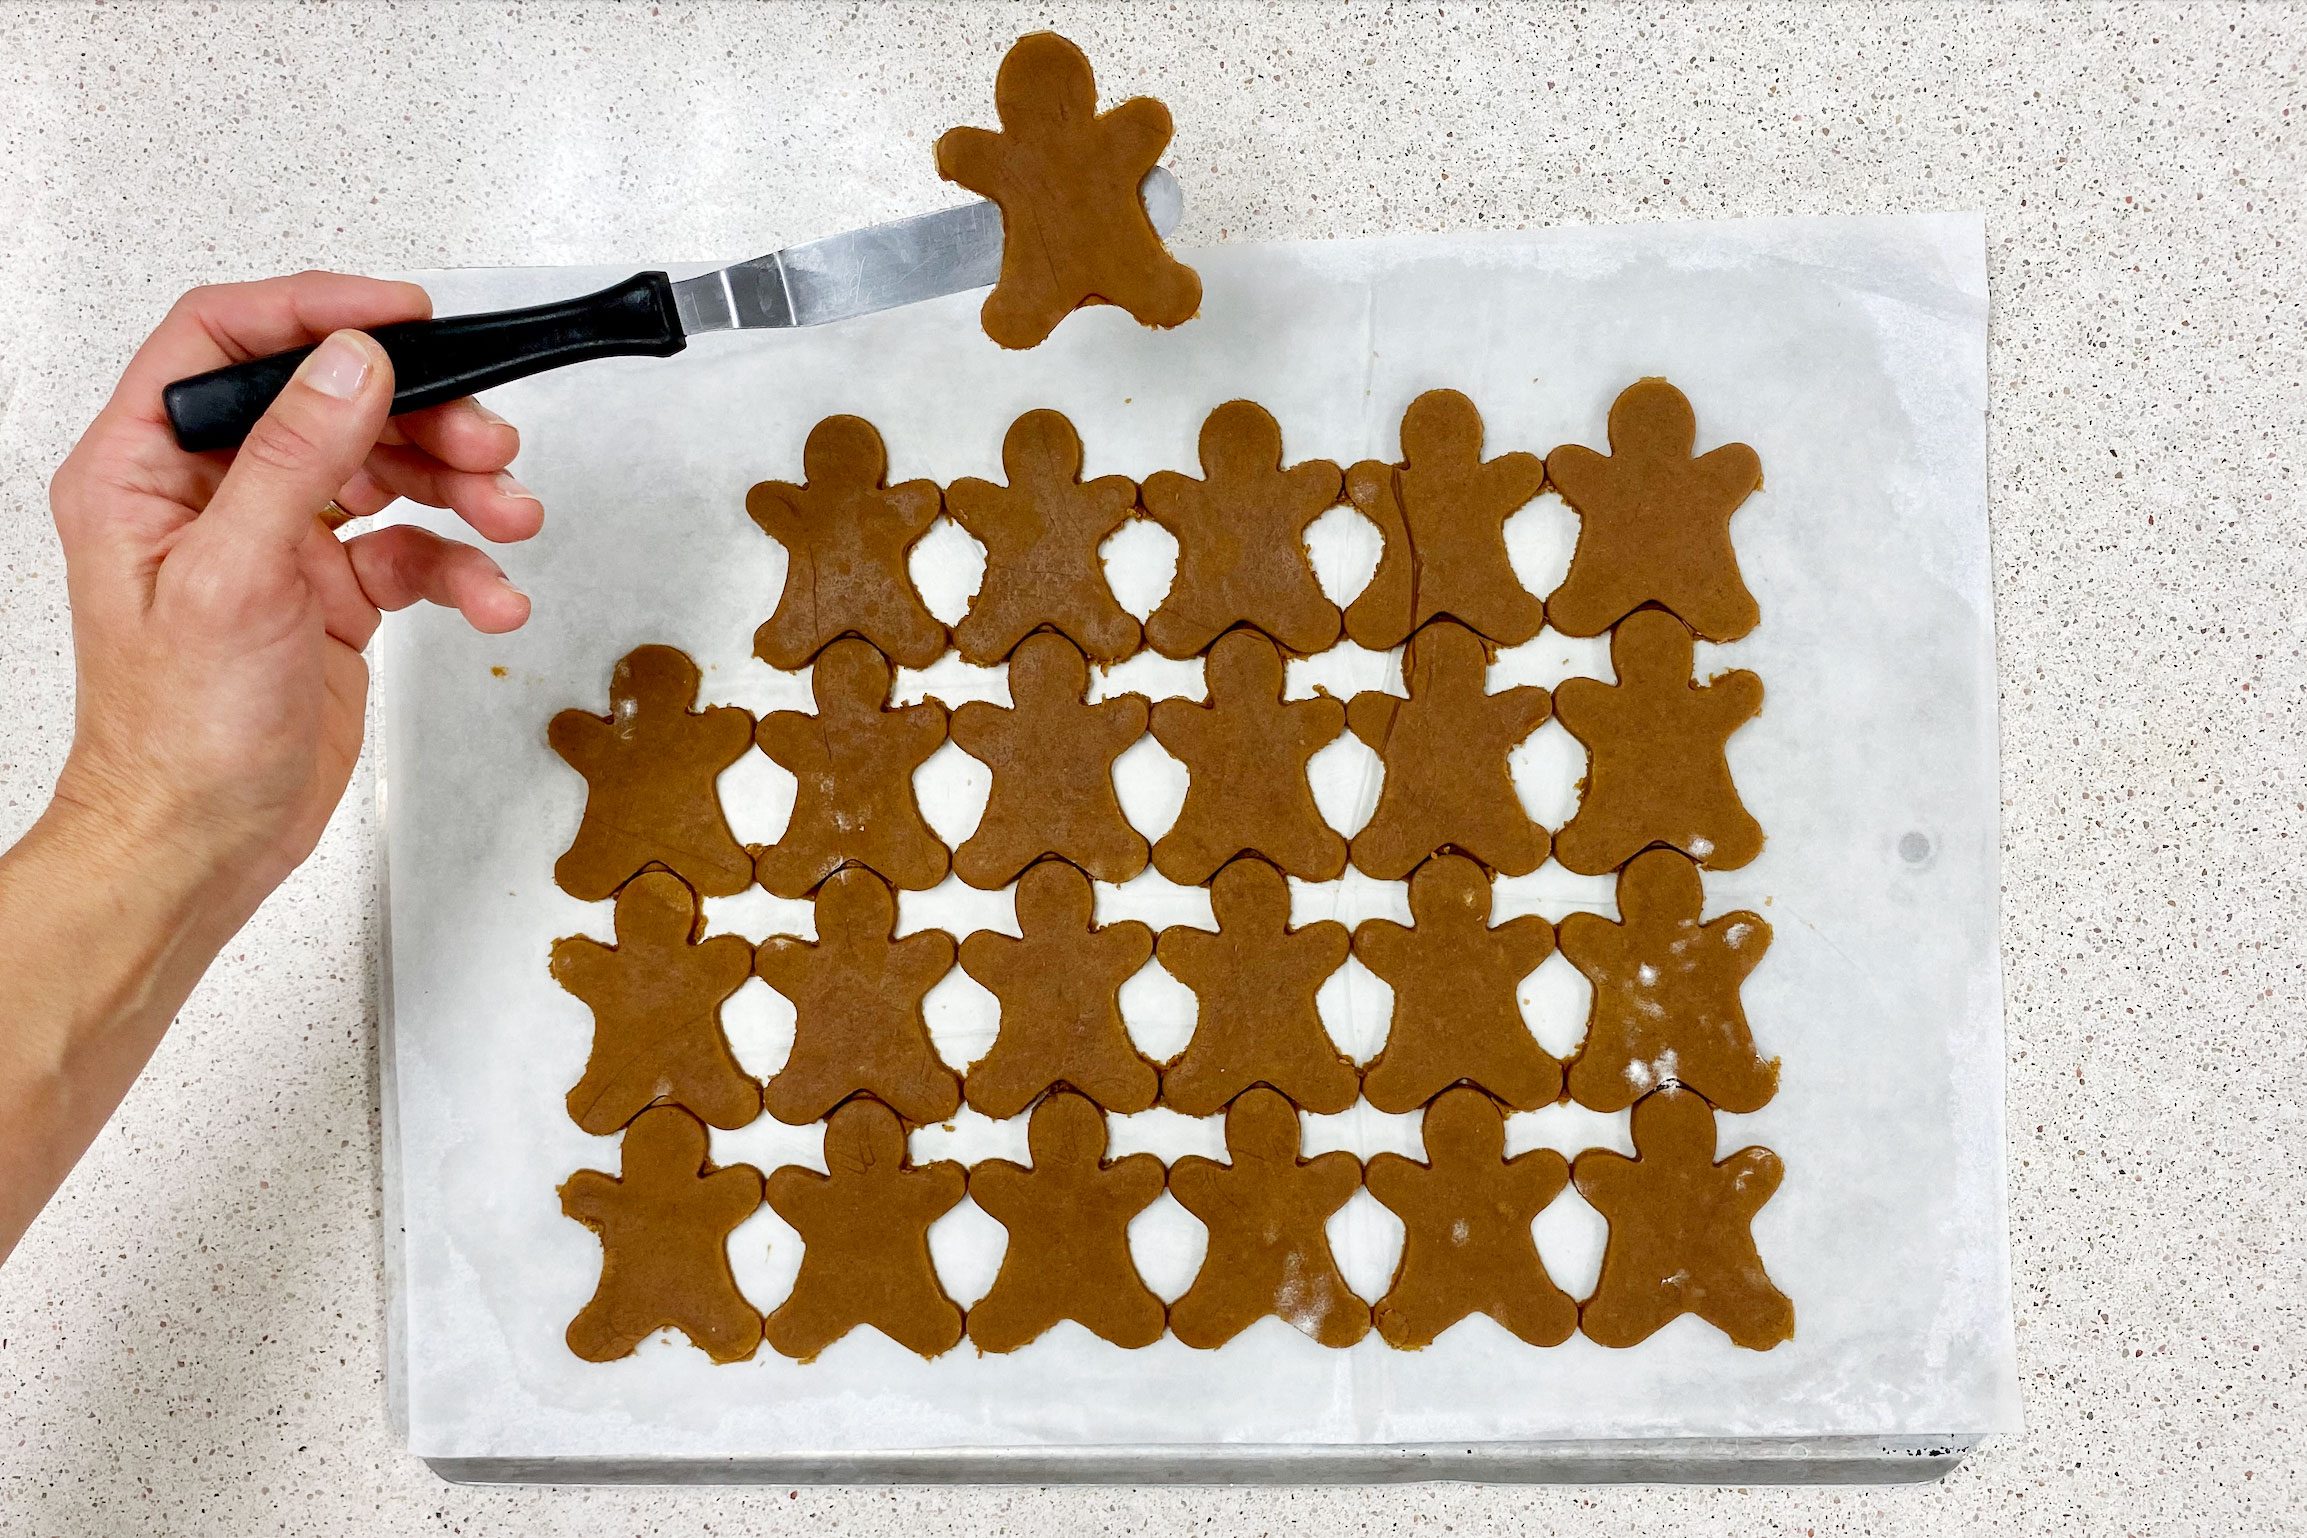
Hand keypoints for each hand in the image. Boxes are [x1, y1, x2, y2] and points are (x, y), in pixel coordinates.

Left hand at [44, 271, 539, 916]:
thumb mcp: (231, 580)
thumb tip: (350, 364)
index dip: (314, 312)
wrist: (200, 845)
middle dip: (421, 416)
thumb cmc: (176, 735)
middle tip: (489, 443)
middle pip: (331, 403)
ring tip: (510, 515)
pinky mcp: (331, 594)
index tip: (403, 319)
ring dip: (457, 489)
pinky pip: (412, 551)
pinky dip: (461, 567)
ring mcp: (276, 542)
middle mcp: (211, 493)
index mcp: (146, 469)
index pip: (225, 342)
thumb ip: (294, 461)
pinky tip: (491, 597)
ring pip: (384, 471)